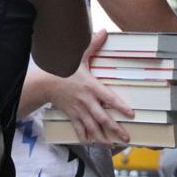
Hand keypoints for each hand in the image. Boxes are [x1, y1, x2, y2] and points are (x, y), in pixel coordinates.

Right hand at [49, 29, 134, 144]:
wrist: (45, 82)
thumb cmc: (64, 69)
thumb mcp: (79, 56)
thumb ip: (93, 45)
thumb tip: (104, 31)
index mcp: (92, 87)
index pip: (109, 98)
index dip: (120, 107)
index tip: (131, 114)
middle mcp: (87, 101)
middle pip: (103, 118)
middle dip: (115, 129)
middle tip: (126, 138)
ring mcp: (79, 110)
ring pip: (92, 127)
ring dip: (102, 137)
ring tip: (112, 145)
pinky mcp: (72, 115)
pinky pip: (79, 128)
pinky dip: (85, 137)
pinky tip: (91, 143)